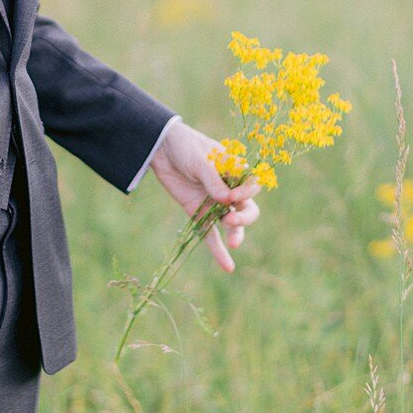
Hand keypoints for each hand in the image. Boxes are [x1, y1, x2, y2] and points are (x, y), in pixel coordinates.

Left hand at [150, 120, 260, 271]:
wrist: (160, 147)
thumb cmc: (185, 145)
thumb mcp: (199, 158)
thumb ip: (212, 179)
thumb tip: (227, 200)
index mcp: (234, 170)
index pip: (252, 186)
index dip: (247, 193)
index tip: (233, 194)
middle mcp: (228, 188)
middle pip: (247, 208)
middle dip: (244, 218)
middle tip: (230, 221)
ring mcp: (214, 202)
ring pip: (232, 224)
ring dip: (237, 234)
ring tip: (234, 242)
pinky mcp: (198, 212)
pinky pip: (211, 234)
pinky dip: (218, 250)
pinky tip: (228, 267)